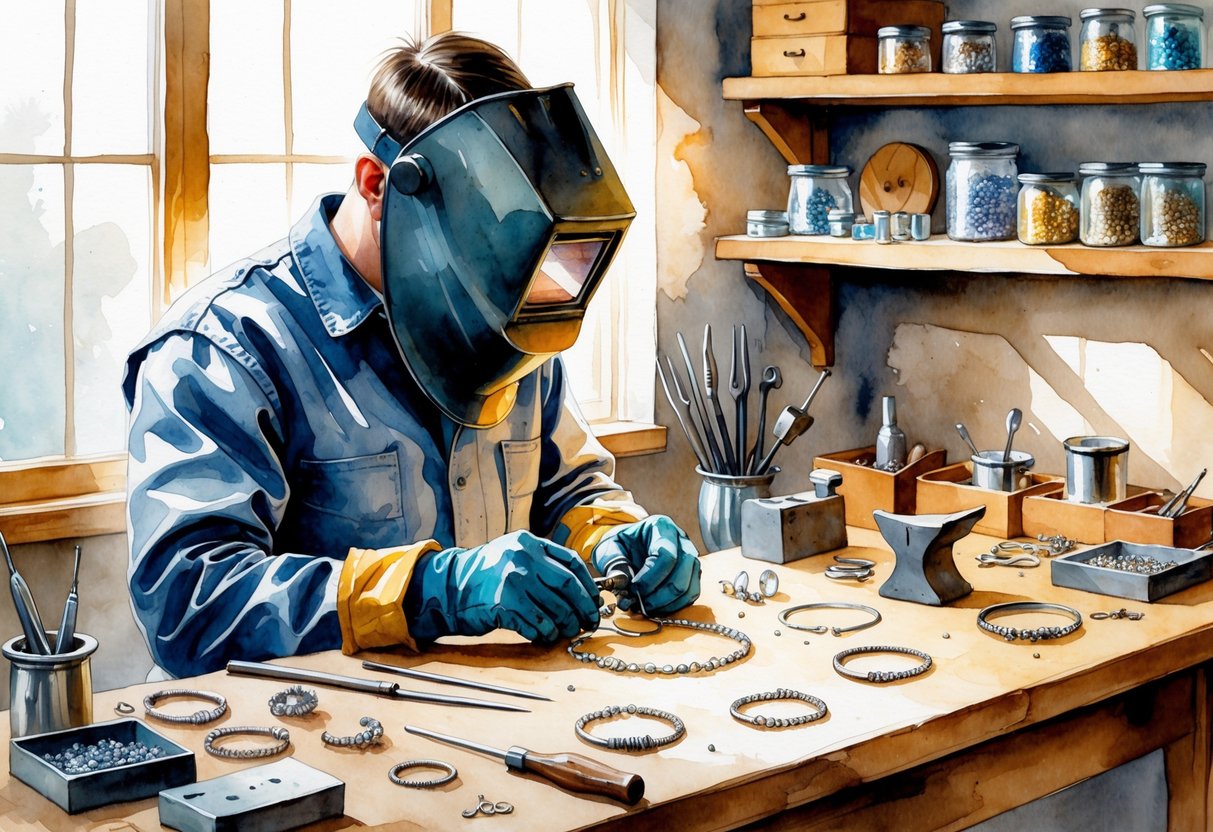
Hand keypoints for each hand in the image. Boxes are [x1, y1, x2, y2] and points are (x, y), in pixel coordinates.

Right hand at [405, 530, 600, 643]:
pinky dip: (545, 633)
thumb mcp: (513, 554)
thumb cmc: (486, 575)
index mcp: (529, 543)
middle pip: (568, 587)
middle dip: (584, 608)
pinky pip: (537, 624)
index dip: (588, 586)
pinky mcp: (505, 606)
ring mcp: (514, 582)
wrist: (449, 587)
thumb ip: (543, 563)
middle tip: (589, 622)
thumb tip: (582, 588)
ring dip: (566, 625)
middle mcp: (523, 559)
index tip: (594, 602)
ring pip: (556, 609)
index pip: (572, 563)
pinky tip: (544, 635)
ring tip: (566, 631)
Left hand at [591, 515, 700, 616]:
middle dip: (660, 594)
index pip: (666, 555)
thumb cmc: (621, 545)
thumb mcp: (609, 548)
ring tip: (646, 608)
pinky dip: (674, 606)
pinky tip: (656, 607)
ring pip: (689, 586)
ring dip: (667, 603)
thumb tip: (622, 583)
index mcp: (661, 527)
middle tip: (640, 605)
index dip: (651, 579)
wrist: (629, 546)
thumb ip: (613, 563)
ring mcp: (691, 557)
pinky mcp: (692, 574)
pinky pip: (691, 594)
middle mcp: (681, 540)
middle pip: (682, 572)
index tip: (634, 590)